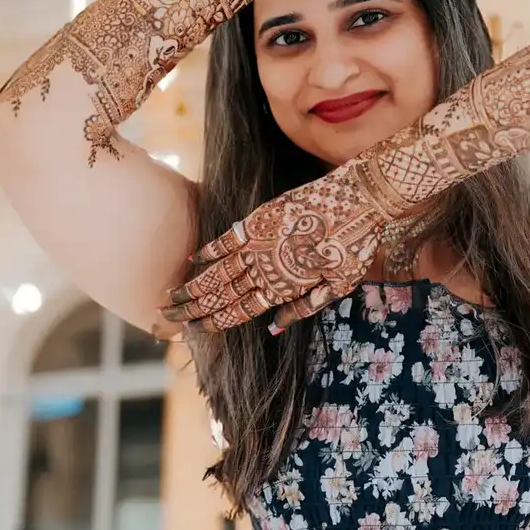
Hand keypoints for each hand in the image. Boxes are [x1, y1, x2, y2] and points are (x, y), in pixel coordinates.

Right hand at [159, 163, 390, 332]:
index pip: (240, 311)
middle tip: (167, 316)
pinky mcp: (262, 216)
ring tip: (171, 295)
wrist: (362, 198)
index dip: (213, 322)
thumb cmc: (356, 244)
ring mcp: (261, 242)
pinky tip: (193, 259)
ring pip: (218, 269)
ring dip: (193, 283)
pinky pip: (228, 236)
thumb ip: (304, 306)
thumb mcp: (339, 284)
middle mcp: (266, 267)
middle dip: (192, 307)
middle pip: (221, 293)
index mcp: (284, 287)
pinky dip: (210, 248)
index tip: (191, 331)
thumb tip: (275, 325)